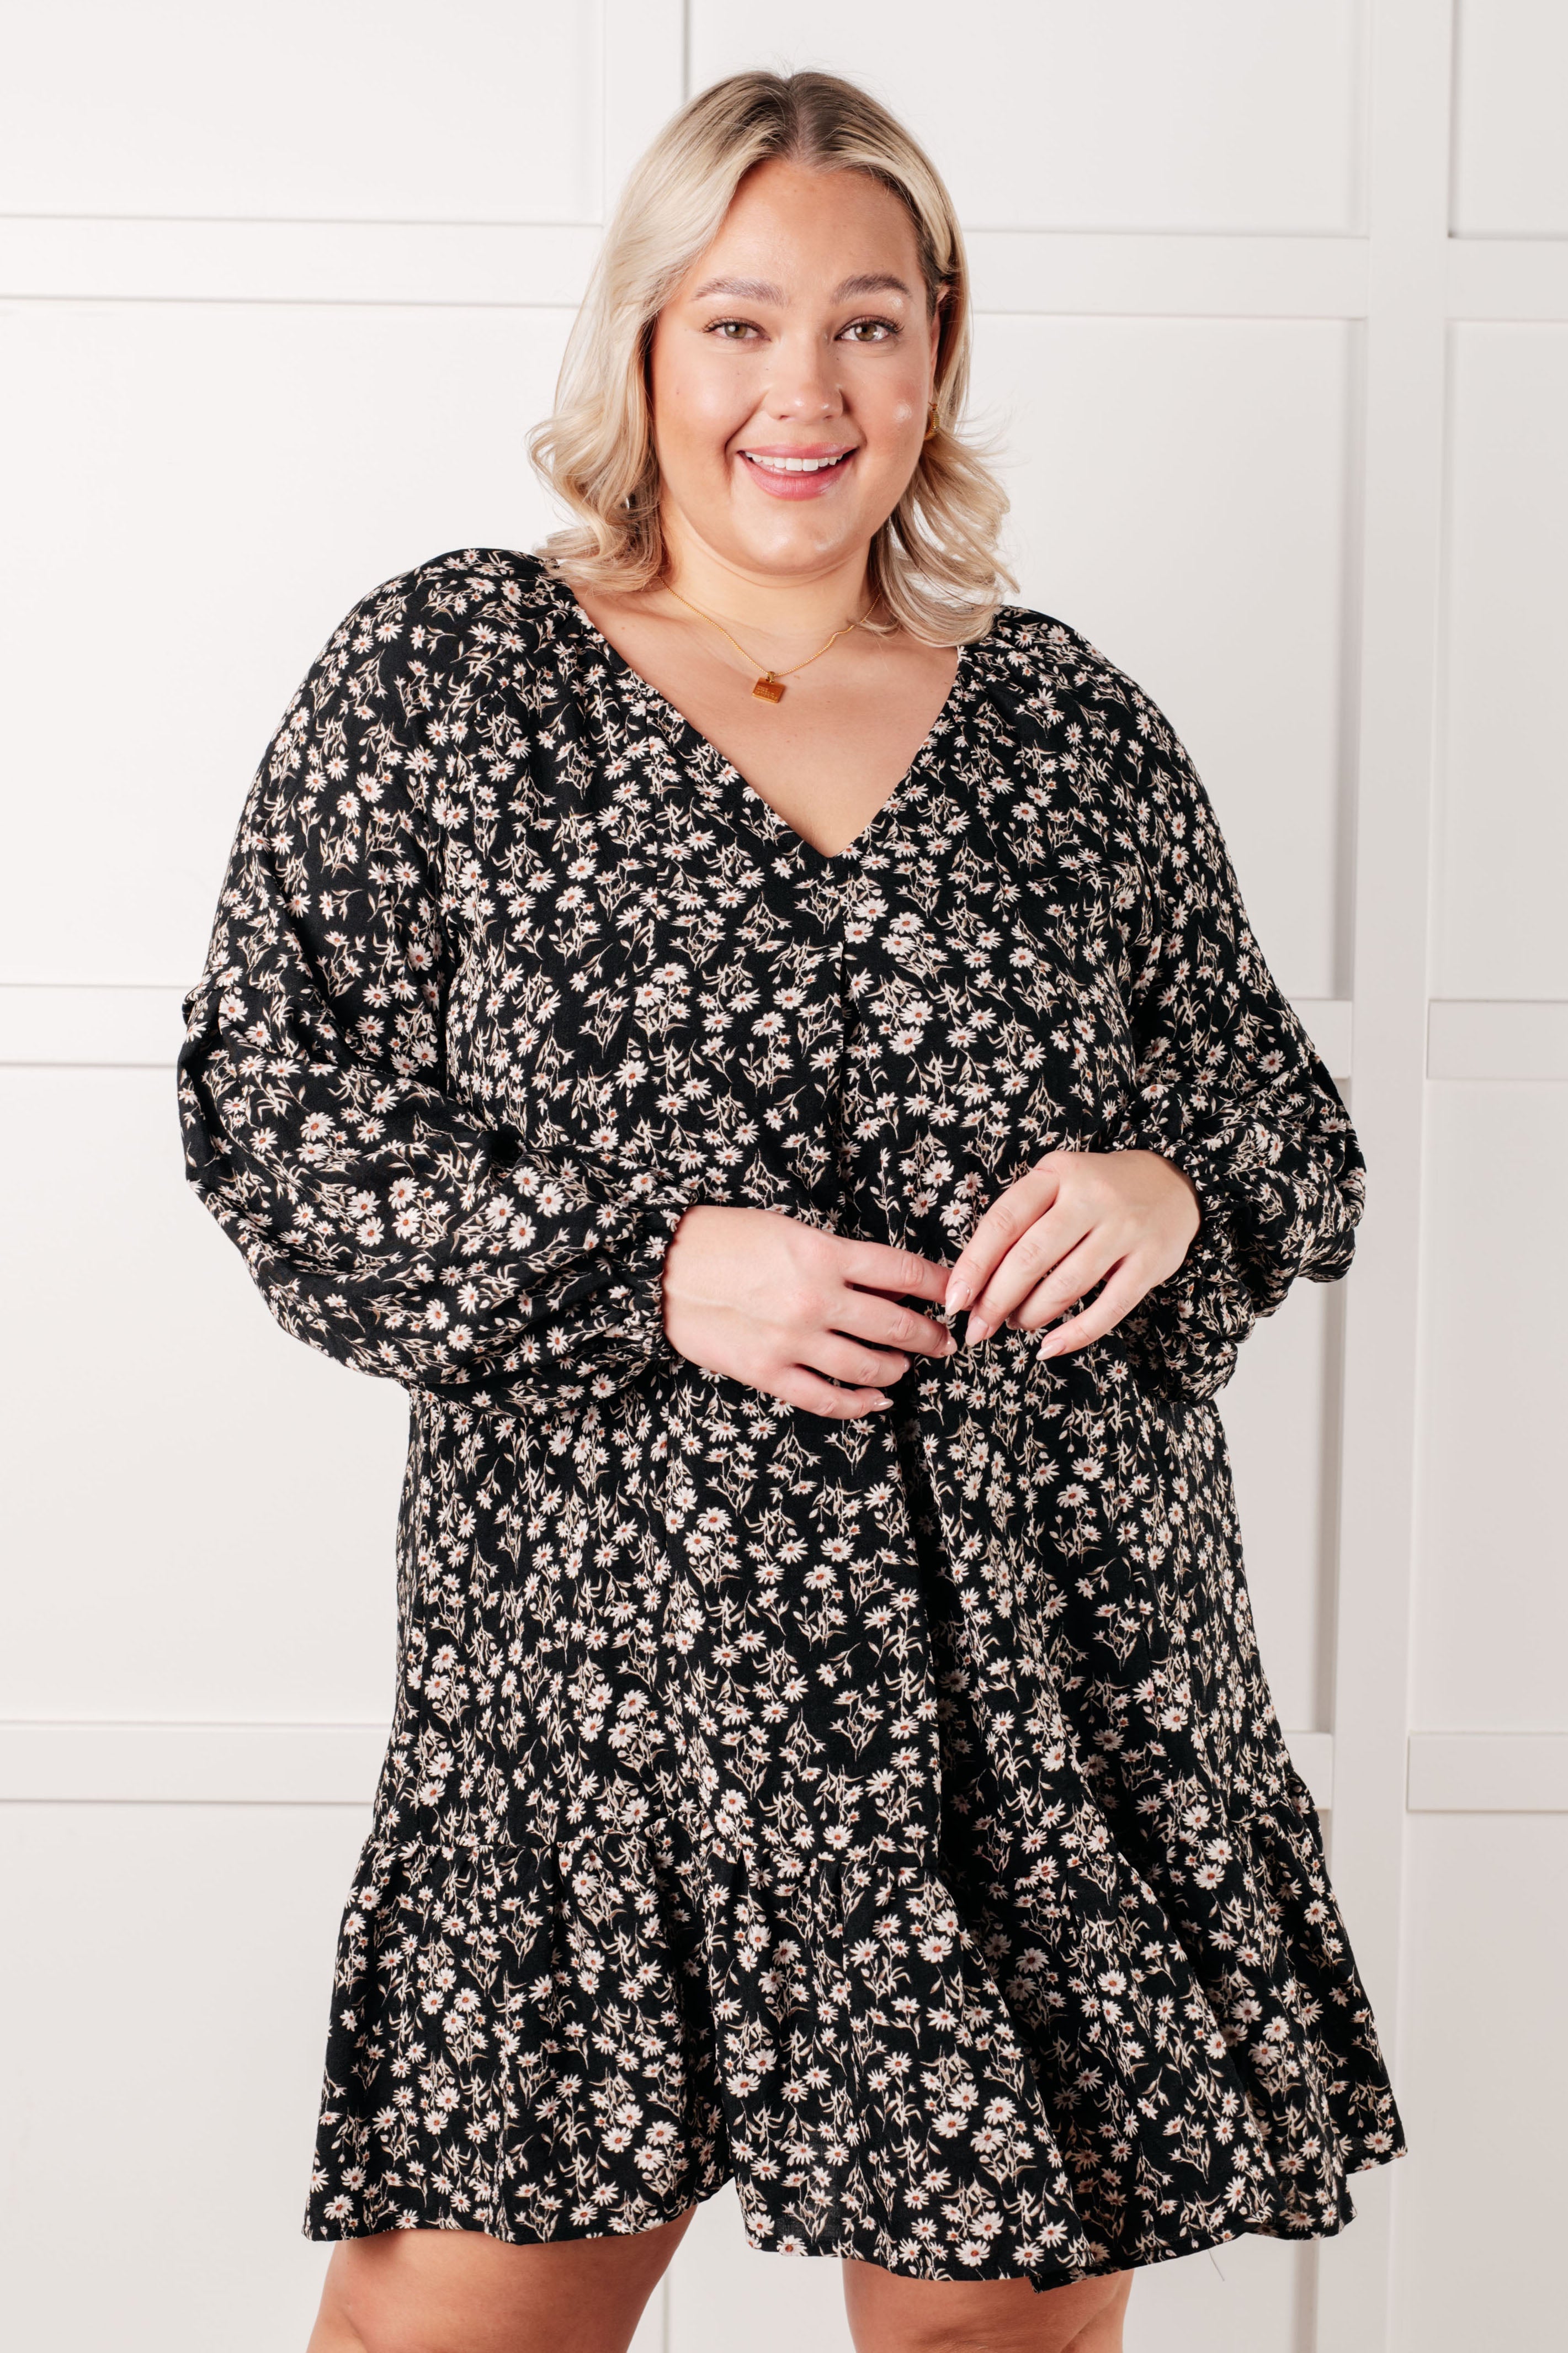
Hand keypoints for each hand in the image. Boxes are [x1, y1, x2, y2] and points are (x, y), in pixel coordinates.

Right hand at [660, 1205, 956, 1418]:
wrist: (663, 1268)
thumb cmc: (723, 1239)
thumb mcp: (787, 1229)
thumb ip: (835, 1254)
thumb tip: (881, 1279)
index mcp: (824, 1253)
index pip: (903, 1273)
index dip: (938, 1286)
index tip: (953, 1293)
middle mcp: (817, 1299)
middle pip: (897, 1325)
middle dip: (930, 1336)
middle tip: (945, 1341)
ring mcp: (793, 1340)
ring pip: (869, 1367)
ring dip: (897, 1369)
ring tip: (905, 1367)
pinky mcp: (768, 1372)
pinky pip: (826, 1399)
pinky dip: (859, 1404)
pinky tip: (875, 1401)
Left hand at [943, 1148, 1200, 1358]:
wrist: (1172, 1184)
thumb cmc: (1097, 1193)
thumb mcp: (1057, 1186)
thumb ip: (1021, 1222)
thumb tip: (974, 1282)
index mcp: (1056, 1174)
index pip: (1004, 1222)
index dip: (974, 1265)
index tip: (955, 1300)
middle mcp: (1091, 1197)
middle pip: (1030, 1257)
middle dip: (996, 1301)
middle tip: (978, 1328)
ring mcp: (1125, 1229)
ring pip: (1066, 1285)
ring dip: (1031, 1315)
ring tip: (1015, 1325)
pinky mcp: (1152, 1261)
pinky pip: (1109, 1308)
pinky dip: (1075, 1334)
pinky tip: (1050, 1347)